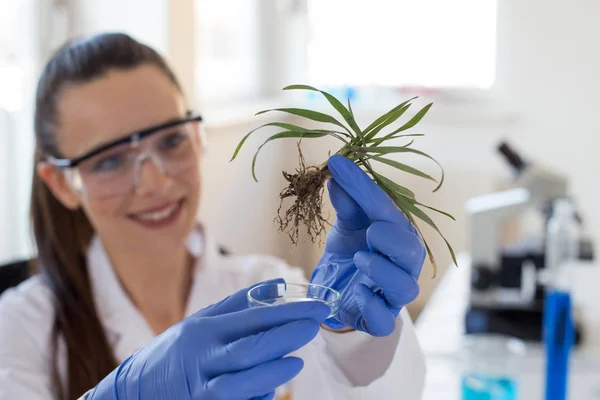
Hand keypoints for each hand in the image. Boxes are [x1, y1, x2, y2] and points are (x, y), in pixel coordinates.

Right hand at [88, 279, 329, 399]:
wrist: (134, 392)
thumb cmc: (177, 351)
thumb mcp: (201, 321)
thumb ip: (241, 304)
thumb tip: (281, 285)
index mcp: (203, 329)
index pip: (253, 317)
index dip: (289, 311)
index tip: (318, 306)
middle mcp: (202, 358)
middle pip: (252, 347)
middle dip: (288, 336)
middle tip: (316, 325)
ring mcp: (202, 389)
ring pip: (243, 383)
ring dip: (274, 371)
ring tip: (298, 361)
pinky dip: (257, 396)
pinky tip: (272, 386)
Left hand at [310, 155, 425, 335]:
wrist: (335, 291)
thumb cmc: (350, 251)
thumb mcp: (346, 224)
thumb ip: (346, 202)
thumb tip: (337, 172)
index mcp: (398, 234)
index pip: (387, 209)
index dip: (364, 187)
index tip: (337, 164)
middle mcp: (403, 264)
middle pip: (411, 250)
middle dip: (391, 238)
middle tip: (369, 231)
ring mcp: (392, 294)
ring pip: (405, 287)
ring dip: (382, 270)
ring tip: (359, 258)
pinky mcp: (378, 318)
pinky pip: (383, 318)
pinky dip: (372, 306)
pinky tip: (357, 292)